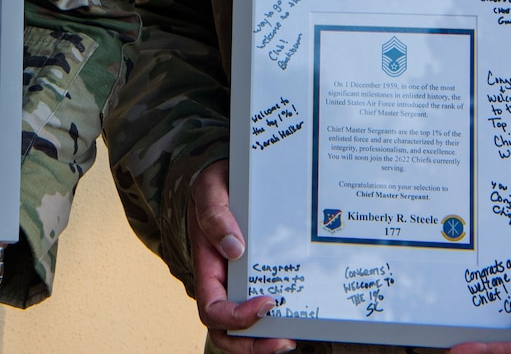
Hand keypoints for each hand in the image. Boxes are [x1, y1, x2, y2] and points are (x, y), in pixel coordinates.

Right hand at [187, 161, 293, 353]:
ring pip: (249, 326)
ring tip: (296, 335)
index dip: (237, 317)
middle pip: (228, 332)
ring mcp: (242, 282)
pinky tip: (303, 312)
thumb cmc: (216, 183)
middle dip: (253, 345)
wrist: (230, 174)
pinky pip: (268, 305)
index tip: (266, 304)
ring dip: (269, 337)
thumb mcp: (210, 189)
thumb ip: (215, 215)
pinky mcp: (261, 275)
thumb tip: (235, 248)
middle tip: (285, 341)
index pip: (212, 310)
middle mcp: (224, 282)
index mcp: (208, 267)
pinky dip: (282, 316)